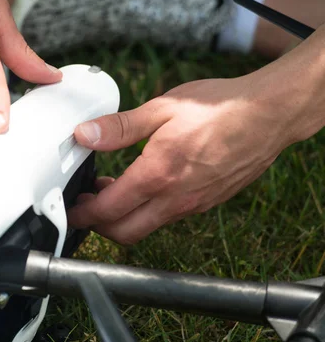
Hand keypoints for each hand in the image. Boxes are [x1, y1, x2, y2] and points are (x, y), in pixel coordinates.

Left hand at [66, 44, 324, 244]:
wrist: (269, 114)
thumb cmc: (220, 107)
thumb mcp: (162, 108)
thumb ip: (120, 127)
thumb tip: (85, 135)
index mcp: (158, 174)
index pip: (108, 210)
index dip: (83, 214)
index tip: (72, 208)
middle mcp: (176, 198)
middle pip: (124, 233)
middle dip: (98, 226)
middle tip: (87, 205)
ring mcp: (193, 204)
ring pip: (147, 228)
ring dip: (123, 218)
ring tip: (113, 190)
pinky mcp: (206, 203)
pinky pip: (168, 218)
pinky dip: (147, 211)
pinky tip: (145, 186)